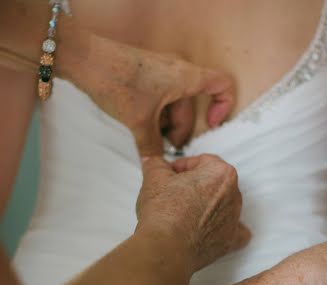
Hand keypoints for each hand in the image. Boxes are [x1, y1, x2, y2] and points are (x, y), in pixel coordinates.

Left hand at [71, 35, 234, 155]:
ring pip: (174, 104)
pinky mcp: (147, 75)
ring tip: (150, 141)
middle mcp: (177, 71)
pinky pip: (161, 98)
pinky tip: (142, 129)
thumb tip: (157, 163)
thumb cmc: (117, 82)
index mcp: (185, 77)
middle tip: (167, 149)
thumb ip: (152, 146)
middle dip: (180, 129)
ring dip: (166, 125)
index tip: (211, 125)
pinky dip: (156, 115)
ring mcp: (162, 72)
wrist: (85, 60)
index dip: (223, 106)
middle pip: (191, 105)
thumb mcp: (138, 122)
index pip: (221, 84)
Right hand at [136, 155, 250, 272]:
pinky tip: (213, 230)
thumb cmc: (163, 212)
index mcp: (221, 173)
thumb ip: (156, 165)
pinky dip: (225, 230)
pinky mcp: (229, 241)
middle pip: (215, 183)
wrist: (166, 248)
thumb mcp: (154, 178)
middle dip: (196, 186)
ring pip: (224, 205)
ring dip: (207, 206)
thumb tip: (153, 161)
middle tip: (174, 193)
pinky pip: (236, 233)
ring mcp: (233, 220)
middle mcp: (234, 195)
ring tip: (183, 214)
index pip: (201, 162)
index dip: (181, 167)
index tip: (169, 174)